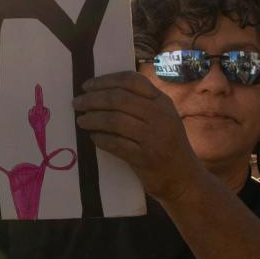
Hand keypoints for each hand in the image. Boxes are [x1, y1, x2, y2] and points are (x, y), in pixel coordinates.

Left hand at [73, 71, 207, 203]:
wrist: (183, 178)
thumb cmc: (166, 144)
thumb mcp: (161, 116)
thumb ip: (140, 102)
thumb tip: (101, 90)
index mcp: (162, 101)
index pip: (132, 81)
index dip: (106, 80)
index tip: (87, 86)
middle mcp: (160, 115)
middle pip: (118, 99)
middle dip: (92, 100)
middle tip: (76, 103)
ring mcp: (154, 137)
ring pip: (115, 121)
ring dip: (93, 119)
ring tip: (81, 120)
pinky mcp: (146, 158)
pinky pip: (116, 144)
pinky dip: (101, 139)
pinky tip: (93, 137)